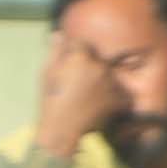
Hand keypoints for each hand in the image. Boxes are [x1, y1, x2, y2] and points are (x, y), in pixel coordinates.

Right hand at [30, 25, 122, 167]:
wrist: (62, 133)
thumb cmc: (50, 103)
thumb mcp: (47, 74)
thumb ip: (56, 52)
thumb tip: (59, 34)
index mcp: (80, 58)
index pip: (81, 43)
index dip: (74, 52)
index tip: (70, 62)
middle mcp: (99, 67)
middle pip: (96, 60)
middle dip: (88, 67)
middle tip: (78, 84)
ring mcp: (111, 83)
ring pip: (107, 75)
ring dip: (101, 81)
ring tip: (88, 97)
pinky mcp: (118, 99)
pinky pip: (119, 92)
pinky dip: (114, 97)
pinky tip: (101, 104)